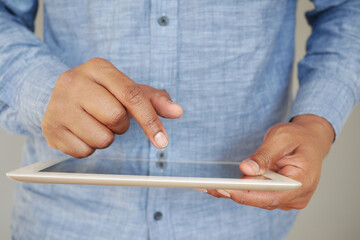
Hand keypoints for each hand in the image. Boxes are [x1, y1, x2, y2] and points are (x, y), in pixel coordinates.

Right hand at [42, 58, 182, 157]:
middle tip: (111, 118)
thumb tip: (178, 111)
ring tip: (95, 124)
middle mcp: (74, 81)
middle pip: (116, 117)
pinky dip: (89, 148)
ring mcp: (58, 105)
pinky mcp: (49, 128)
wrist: (60, 95)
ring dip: (106, 138)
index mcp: (99, 68)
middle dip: (121, 125)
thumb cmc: (102, 93)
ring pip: (101, 139)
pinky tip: (82, 132)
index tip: (162, 141)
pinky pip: (84, 152)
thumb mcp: (127, 90)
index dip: (150, 120)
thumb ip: (154, 100)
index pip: (131, 95)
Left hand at [204, 114, 333, 209]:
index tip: (226, 189)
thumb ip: (264, 155)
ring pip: (259, 199)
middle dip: (237, 193)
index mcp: (303, 181)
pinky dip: (243, 191)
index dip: (248, 195)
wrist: (309, 140)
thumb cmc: (297, 137)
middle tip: (211, 188)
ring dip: (237, 192)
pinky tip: (225, 187)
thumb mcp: (280, 138)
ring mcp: (289, 198)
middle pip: (263, 200)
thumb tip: (246, 169)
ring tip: (212, 187)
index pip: (273, 195)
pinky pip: (259, 196)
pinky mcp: (280, 196)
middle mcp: (297, 195)